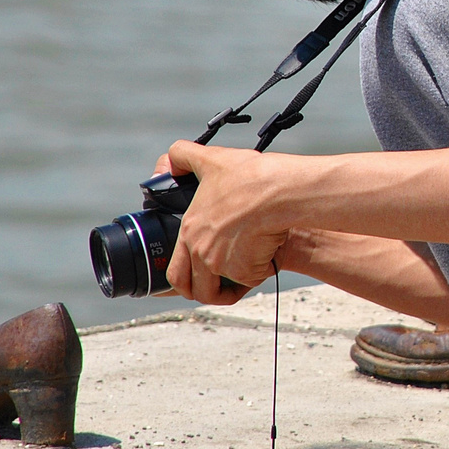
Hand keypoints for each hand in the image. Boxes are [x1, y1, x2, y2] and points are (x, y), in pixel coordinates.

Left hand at [162, 140, 290, 304]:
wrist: (280, 191)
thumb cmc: (249, 176)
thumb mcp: (211, 158)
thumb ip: (183, 156)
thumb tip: (168, 163)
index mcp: (190, 232)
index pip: (175, 272)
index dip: (182, 280)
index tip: (192, 280)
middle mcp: (202, 253)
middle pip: (197, 290)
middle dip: (205, 292)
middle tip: (216, 286)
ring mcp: (224, 265)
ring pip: (225, 289)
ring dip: (232, 285)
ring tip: (245, 272)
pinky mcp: (248, 271)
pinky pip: (251, 281)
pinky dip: (257, 273)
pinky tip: (265, 255)